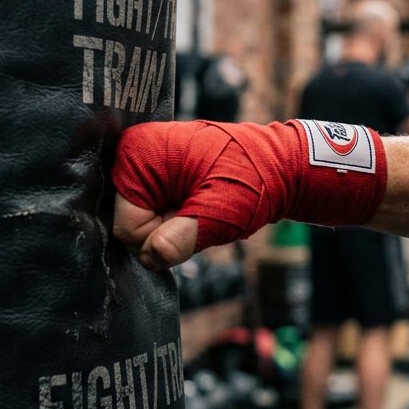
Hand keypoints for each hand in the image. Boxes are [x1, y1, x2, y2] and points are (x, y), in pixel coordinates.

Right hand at [110, 119, 387, 270]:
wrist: (283, 164)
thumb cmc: (253, 181)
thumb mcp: (219, 213)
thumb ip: (183, 238)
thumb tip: (153, 256)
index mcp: (136, 153)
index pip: (126, 228)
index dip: (160, 235)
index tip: (195, 217)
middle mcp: (133, 152)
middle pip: (132, 225)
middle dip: (167, 230)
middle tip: (203, 212)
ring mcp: (145, 161)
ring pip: (147, 222)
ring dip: (175, 225)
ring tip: (205, 206)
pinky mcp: (158, 171)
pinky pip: (157, 211)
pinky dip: (179, 216)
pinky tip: (201, 204)